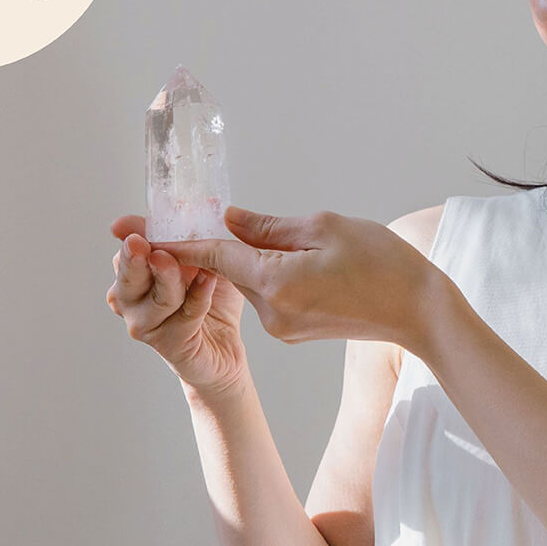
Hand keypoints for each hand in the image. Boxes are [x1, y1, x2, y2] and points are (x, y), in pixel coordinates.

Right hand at [106, 215, 249, 395]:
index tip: (131, 223)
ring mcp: (145, 323)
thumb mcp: (207, 260)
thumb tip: (203, 201)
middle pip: (128, 273)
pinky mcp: (169, 344)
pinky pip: (182, 318)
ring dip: (171, 279)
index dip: (132, 232)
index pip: (128, 247)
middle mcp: (130, 298)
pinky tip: (208, 283)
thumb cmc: (209, 302)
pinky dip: (197, 299)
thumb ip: (199, 235)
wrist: (224, 350)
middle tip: (141, 243)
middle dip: (135, 257)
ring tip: (190, 265)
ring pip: (154, 298)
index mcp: (135, 272)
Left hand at [156, 205, 446, 350]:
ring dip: (259, 257)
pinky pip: (269, 293)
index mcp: (275, 283)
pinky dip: (274, 273)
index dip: (169, 239)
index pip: (210, 255)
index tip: (127, 229)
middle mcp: (270, 312)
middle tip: (222, 214)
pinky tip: (314, 263)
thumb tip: (226, 220)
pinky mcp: (293, 331)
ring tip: (314, 246)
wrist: (418, 311)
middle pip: (228, 268)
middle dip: (225, 242)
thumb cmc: (382, 262)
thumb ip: (267, 226)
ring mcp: (281, 327)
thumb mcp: (324, 227)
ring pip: (250, 280)